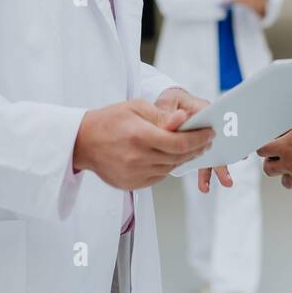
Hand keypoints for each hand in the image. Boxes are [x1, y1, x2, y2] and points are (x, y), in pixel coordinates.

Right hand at [72, 98, 212, 190]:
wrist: (82, 143)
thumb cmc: (108, 120)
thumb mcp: (135, 108)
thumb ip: (162, 116)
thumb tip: (185, 119)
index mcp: (140, 136)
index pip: (179, 142)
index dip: (199, 138)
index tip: (210, 133)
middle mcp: (138, 159)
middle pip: (179, 157)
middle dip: (197, 148)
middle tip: (207, 139)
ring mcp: (135, 174)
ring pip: (171, 168)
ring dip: (185, 157)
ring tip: (192, 146)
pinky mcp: (132, 184)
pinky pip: (159, 176)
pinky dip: (169, 165)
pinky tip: (172, 156)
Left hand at [156, 88, 232, 192]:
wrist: (163, 110)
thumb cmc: (168, 103)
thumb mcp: (166, 104)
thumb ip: (169, 114)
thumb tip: (179, 118)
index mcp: (201, 107)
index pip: (216, 116)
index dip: (226, 128)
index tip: (232, 140)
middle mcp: (207, 122)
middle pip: (220, 137)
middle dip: (228, 151)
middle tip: (235, 162)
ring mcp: (203, 136)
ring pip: (213, 151)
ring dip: (220, 166)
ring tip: (226, 181)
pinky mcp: (198, 147)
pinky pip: (204, 159)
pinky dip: (205, 172)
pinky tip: (205, 184)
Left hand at [257, 111, 291, 191]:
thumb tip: (286, 116)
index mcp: (286, 146)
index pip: (263, 151)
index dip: (264, 149)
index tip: (267, 148)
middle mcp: (291, 163)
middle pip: (268, 169)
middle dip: (271, 163)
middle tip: (278, 159)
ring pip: (285, 181)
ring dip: (287, 174)